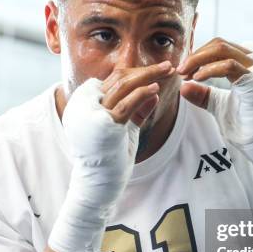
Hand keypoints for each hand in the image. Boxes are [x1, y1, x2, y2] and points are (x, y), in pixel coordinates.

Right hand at [49, 61, 173, 251]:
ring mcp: (92, 114)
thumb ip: (135, 110)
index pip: (113, 79)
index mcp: (84, 103)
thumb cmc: (108, 160)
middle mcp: (84, 104)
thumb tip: (152, 93)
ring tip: (168, 71)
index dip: (137, 72)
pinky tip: (156, 88)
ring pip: (123, 85)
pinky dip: (142, 94)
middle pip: (118, 77)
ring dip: (148, 75)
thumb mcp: (122, 129)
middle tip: (168, 66)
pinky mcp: (104, 125)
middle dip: (145, 70)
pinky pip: (126, 104)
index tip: (157, 71)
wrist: (97, 186)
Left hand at [179, 39, 252, 210]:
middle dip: (196, 56)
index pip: (223, 47)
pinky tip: (196, 79)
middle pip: (221, 45)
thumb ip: (205, 95)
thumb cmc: (248, 128)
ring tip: (183, 74)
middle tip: (179, 70)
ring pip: (222, 49)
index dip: (200, 56)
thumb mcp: (221, 105)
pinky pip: (228, 65)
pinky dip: (208, 69)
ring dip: (198, 60)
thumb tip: (183, 86)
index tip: (185, 71)